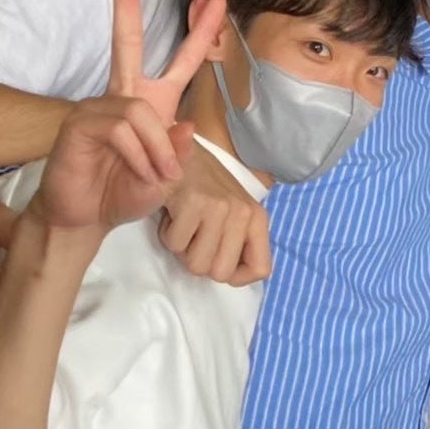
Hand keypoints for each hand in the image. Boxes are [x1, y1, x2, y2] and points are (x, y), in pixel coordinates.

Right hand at [30, 0, 224, 235]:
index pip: (181, 62)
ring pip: (144, 113)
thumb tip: (185, 124)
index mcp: (153, 104)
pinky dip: (139, 154)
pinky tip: (132, 169)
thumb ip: (180, 154)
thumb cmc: (124, 192)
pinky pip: (123, 128)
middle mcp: (126, 96)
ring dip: (157, 151)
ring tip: (153, 175)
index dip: (200, 31)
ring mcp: (100, 105)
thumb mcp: (168, 178)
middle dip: (126, 2)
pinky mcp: (81, 121)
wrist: (85, 217)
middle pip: (128, 40)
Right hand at [158, 144, 271, 284]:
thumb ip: (238, 243)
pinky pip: (175, 245)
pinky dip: (168, 234)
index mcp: (258, 219)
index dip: (236, 277)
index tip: (218, 260)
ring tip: (185, 224)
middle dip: (200, 262)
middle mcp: (244, 213)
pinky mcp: (194, 203)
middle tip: (195, 238)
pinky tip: (174, 213)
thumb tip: (231, 277)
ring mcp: (220, 207)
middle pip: (220, 274)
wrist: (183, 152)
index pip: (261, 270)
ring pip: (195, 264)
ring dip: (182, 249)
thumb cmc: (206, 190)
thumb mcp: (233, 215)